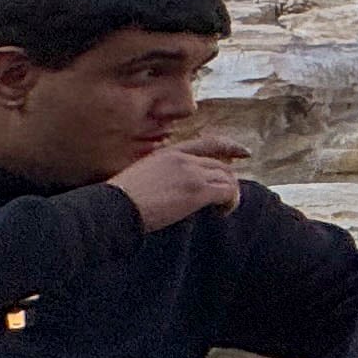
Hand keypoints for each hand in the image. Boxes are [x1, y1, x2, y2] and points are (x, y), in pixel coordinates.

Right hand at [107, 135, 245, 232]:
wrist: (113, 208)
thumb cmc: (118, 201)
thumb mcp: (141, 178)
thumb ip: (161, 176)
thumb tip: (173, 191)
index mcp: (168, 154)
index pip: (207, 143)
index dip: (230, 147)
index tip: (244, 153)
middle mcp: (183, 159)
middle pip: (220, 166)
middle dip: (228, 181)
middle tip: (227, 199)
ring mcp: (191, 173)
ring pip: (227, 179)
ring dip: (230, 195)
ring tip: (222, 209)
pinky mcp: (197, 190)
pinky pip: (227, 192)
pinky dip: (230, 203)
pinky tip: (221, 213)